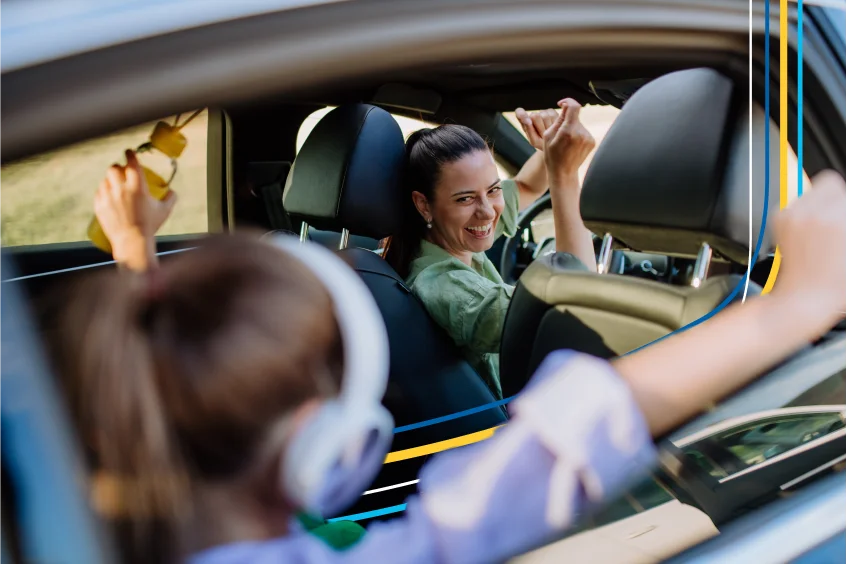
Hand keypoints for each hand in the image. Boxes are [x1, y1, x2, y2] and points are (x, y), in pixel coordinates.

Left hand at [94, 150, 176, 270]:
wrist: (132, 242)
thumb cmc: (150, 226)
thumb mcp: (164, 211)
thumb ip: (171, 198)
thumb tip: (172, 191)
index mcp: (137, 187)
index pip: (131, 163)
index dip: (130, 154)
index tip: (128, 152)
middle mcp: (121, 189)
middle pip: (113, 168)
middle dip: (118, 167)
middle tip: (121, 171)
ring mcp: (108, 197)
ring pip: (105, 180)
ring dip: (111, 180)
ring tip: (116, 187)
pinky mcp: (100, 206)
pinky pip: (99, 193)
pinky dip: (104, 192)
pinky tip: (109, 196)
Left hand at [515, 107, 557, 150]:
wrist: (554, 143)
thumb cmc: (541, 143)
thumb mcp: (534, 140)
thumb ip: (529, 130)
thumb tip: (529, 121)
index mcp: (524, 121)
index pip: (519, 112)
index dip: (522, 114)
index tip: (529, 123)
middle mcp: (533, 115)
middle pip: (535, 116)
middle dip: (540, 127)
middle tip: (543, 135)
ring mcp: (542, 112)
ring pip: (545, 116)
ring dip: (548, 126)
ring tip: (549, 132)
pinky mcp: (551, 111)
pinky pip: (552, 114)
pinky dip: (554, 122)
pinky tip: (554, 127)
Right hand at [542, 99, 595, 182]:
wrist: (563, 173)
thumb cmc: (552, 156)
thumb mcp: (548, 136)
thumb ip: (558, 120)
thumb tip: (566, 107)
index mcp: (568, 131)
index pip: (574, 106)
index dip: (568, 101)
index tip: (562, 104)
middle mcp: (581, 133)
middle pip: (575, 116)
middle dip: (567, 120)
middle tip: (559, 132)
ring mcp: (588, 138)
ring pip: (579, 124)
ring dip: (572, 127)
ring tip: (565, 142)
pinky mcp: (592, 141)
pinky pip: (583, 131)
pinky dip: (577, 134)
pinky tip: (572, 145)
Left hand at [770, 169, 845, 328]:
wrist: (803, 299)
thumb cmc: (835, 284)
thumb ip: (846, 221)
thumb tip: (843, 216)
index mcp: (839, 219)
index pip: (844, 192)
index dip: (846, 206)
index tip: (843, 219)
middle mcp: (814, 212)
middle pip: (832, 182)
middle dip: (840, 198)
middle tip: (840, 219)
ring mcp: (793, 215)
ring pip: (813, 190)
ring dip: (823, 202)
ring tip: (828, 225)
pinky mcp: (780, 221)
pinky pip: (797, 202)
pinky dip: (806, 210)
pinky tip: (811, 230)